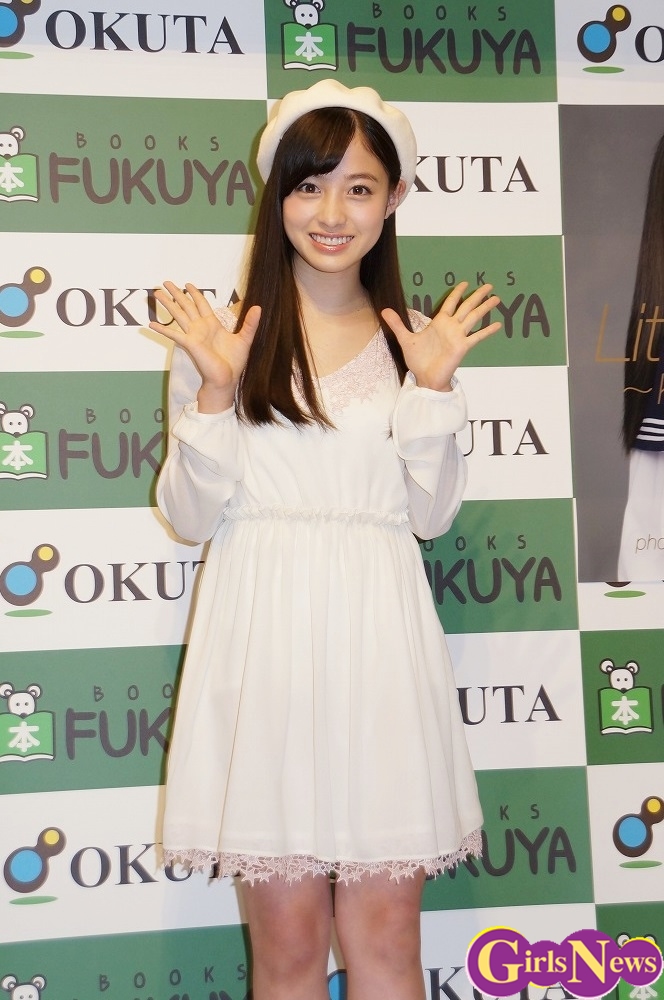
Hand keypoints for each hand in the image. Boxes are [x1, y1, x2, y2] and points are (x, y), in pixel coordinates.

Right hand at [149, 282, 260, 410]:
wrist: (227, 379)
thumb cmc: (234, 363)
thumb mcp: (245, 339)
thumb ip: (250, 323)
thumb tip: (258, 307)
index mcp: (212, 325)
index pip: (201, 304)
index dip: (195, 293)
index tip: (187, 284)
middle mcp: (201, 328)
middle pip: (186, 306)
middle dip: (176, 294)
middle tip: (165, 282)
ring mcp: (193, 335)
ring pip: (178, 314)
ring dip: (167, 304)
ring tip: (156, 293)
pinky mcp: (190, 344)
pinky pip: (174, 334)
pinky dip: (162, 329)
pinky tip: (150, 324)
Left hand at [381, 281, 500, 390]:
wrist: (425, 378)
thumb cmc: (418, 360)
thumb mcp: (405, 339)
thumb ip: (397, 324)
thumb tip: (384, 310)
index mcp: (439, 323)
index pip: (450, 303)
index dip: (458, 293)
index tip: (466, 283)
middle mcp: (451, 327)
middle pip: (466, 306)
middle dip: (477, 296)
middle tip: (489, 284)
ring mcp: (458, 336)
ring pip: (474, 317)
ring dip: (485, 307)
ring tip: (497, 298)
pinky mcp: (462, 347)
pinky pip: (477, 337)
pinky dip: (487, 331)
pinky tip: (498, 325)